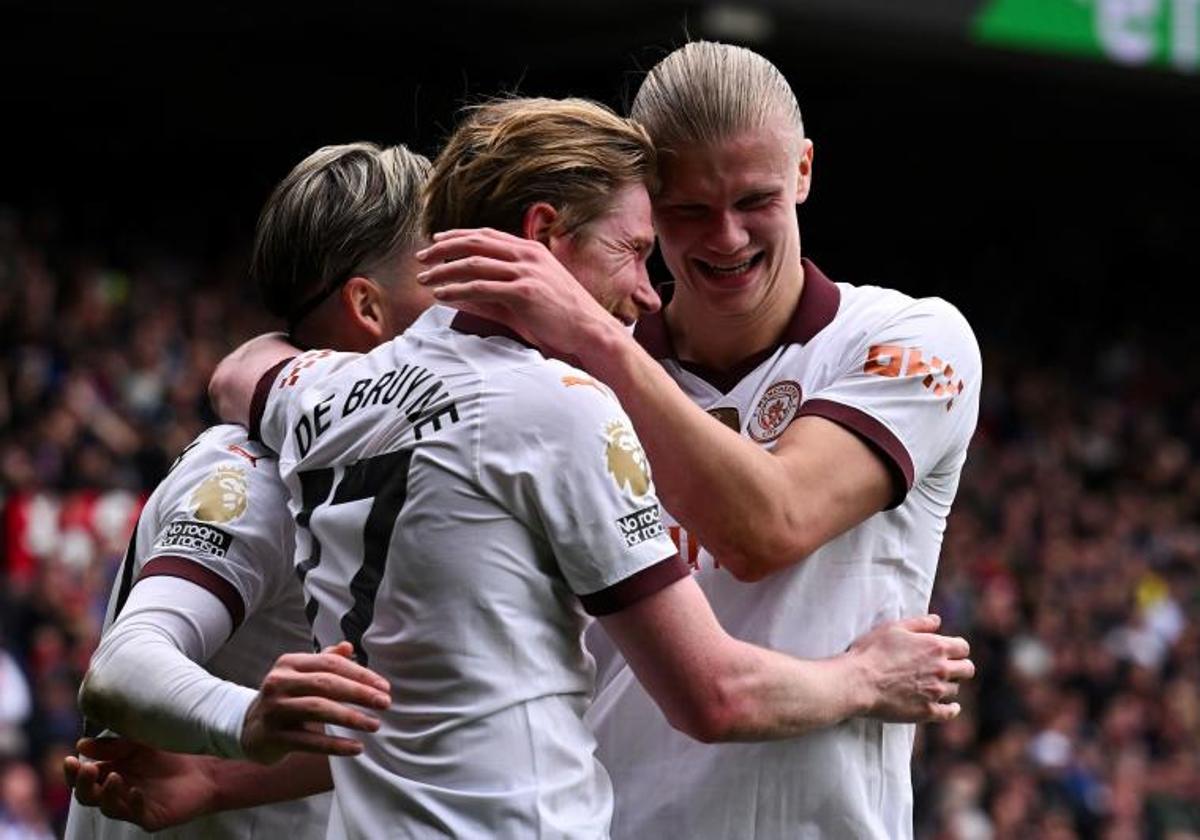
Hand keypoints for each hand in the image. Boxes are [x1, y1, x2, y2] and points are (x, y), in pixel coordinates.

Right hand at [64, 737, 218, 830]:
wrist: (206, 765)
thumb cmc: (171, 752)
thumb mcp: (140, 742)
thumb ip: (113, 745)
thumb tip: (81, 744)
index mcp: (109, 772)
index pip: (82, 777)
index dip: (72, 772)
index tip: (70, 759)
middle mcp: (116, 792)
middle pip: (88, 796)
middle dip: (83, 784)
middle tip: (87, 770)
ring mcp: (132, 806)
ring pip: (108, 807)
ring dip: (107, 793)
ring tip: (114, 776)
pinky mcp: (151, 817)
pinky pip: (136, 814)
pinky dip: (133, 803)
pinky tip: (136, 791)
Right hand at [241, 641, 390, 763]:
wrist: (248, 729)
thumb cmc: (285, 698)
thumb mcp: (301, 675)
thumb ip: (325, 661)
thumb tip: (348, 646)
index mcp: (289, 663)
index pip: (331, 664)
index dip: (360, 674)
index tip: (384, 687)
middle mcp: (279, 682)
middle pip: (326, 684)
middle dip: (360, 694)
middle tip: (385, 703)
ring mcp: (274, 709)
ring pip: (318, 710)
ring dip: (351, 718)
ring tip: (375, 724)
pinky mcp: (272, 737)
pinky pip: (309, 741)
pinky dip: (335, 745)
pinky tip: (356, 748)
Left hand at [415, 228, 615, 357]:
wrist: (591, 330)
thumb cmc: (563, 316)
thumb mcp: (534, 291)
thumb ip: (505, 284)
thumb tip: (470, 288)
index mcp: (530, 250)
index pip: (486, 235)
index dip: (458, 236)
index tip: (436, 242)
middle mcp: (527, 255)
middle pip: (475, 243)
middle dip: (444, 248)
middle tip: (421, 257)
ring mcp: (526, 272)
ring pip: (474, 264)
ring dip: (444, 270)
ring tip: (424, 278)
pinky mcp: (525, 292)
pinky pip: (481, 287)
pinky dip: (457, 290)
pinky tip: (441, 294)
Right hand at [847, 614, 973, 722]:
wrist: (858, 681)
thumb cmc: (872, 651)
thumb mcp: (893, 628)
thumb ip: (919, 623)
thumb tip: (937, 620)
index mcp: (935, 647)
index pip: (963, 647)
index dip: (956, 648)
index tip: (948, 651)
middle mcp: (941, 669)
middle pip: (967, 669)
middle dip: (959, 667)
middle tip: (946, 668)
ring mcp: (935, 692)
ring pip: (955, 689)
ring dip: (948, 685)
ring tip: (934, 683)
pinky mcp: (927, 711)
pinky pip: (949, 712)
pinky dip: (951, 709)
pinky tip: (950, 706)